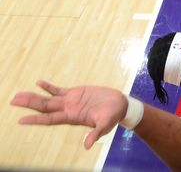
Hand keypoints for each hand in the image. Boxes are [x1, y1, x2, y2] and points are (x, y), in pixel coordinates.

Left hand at [11, 81, 126, 148]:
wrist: (119, 105)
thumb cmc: (112, 117)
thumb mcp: (105, 126)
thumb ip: (95, 134)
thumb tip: (87, 146)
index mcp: (72, 117)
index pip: (50, 119)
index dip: (36, 119)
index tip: (22, 120)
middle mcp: (67, 109)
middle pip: (43, 107)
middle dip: (29, 104)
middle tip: (13, 101)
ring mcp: (69, 101)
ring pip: (47, 98)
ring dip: (33, 96)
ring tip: (18, 94)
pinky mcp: (75, 92)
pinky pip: (58, 90)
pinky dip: (48, 87)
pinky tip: (38, 83)